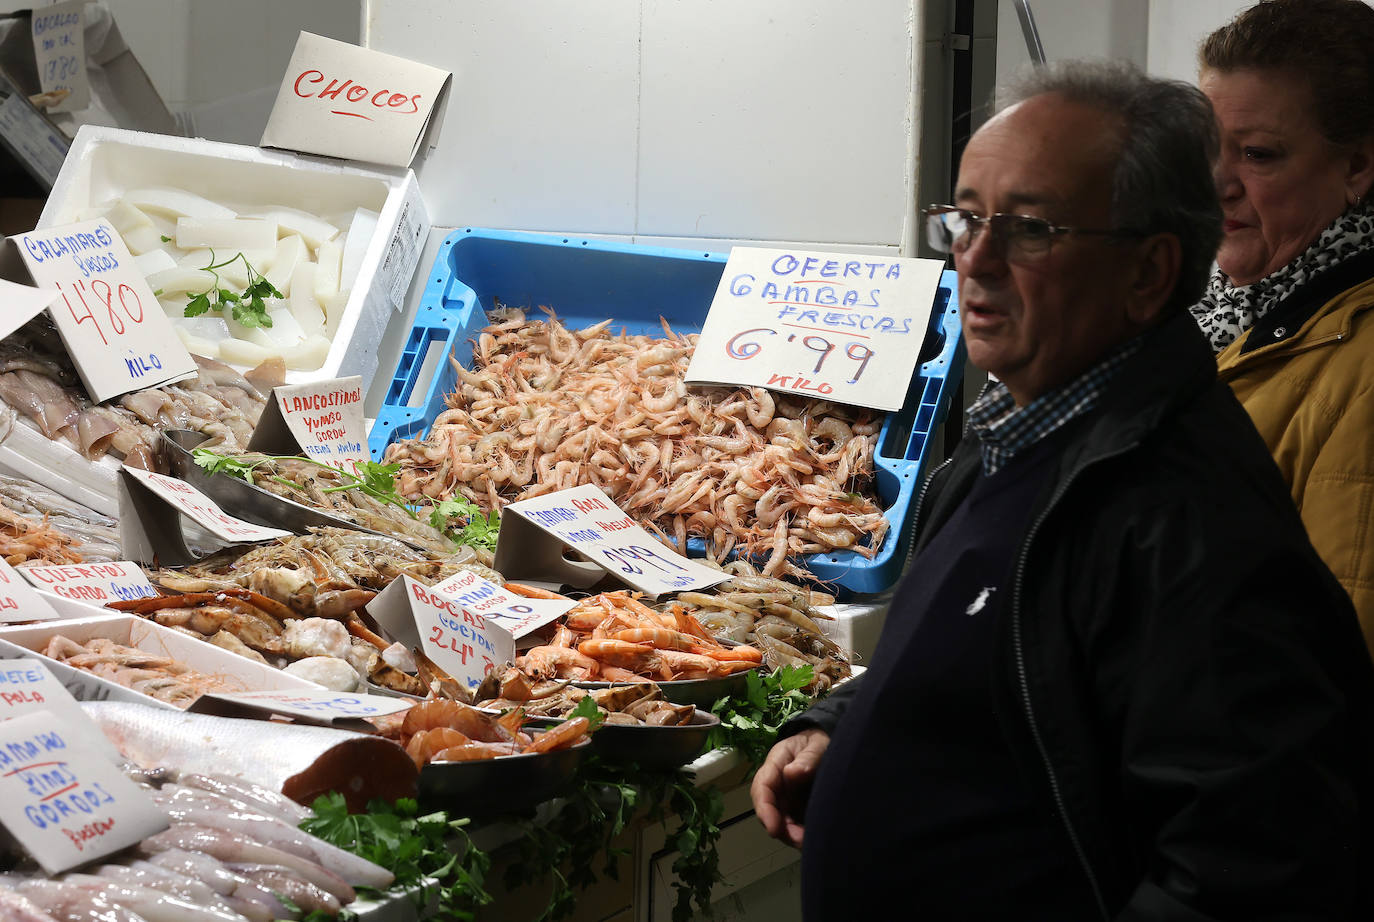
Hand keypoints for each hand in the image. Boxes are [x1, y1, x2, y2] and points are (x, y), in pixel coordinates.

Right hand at [750, 728, 829, 848]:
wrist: (824, 744)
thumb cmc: (816, 741)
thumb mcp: (815, 744)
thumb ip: (807, 758)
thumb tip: (791, 773)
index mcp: (775, 765)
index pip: (762, 788)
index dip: (765, 810)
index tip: (774, 828)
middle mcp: (776, 785)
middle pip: (770, 810)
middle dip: (782, 829)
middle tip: (800, 841)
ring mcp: (786, 799)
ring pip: (783, 821)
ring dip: (793, 835)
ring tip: (810, 842)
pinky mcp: (798, 809)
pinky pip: (796, 824)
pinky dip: (802, 833)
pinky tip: (815, 837)